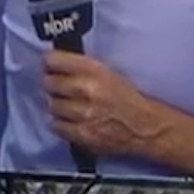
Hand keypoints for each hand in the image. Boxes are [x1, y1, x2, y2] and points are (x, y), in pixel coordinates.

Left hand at [42, 50, 156, 158]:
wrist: (145, 127)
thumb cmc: (125, 98)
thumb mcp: (107, 73)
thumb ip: (80, 68)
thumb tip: (51, 64)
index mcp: (95, 71)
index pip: (54, 60)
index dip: (48, 63)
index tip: (48, 66)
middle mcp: (87, 90)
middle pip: (48, 83)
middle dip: (51, 85)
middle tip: (58, 89)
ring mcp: (83, 113)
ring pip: (51, 105)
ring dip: (56, 106)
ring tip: (69, 107)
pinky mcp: (81, 133)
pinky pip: (56, 125)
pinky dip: (61, 124)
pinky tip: (71, 121)